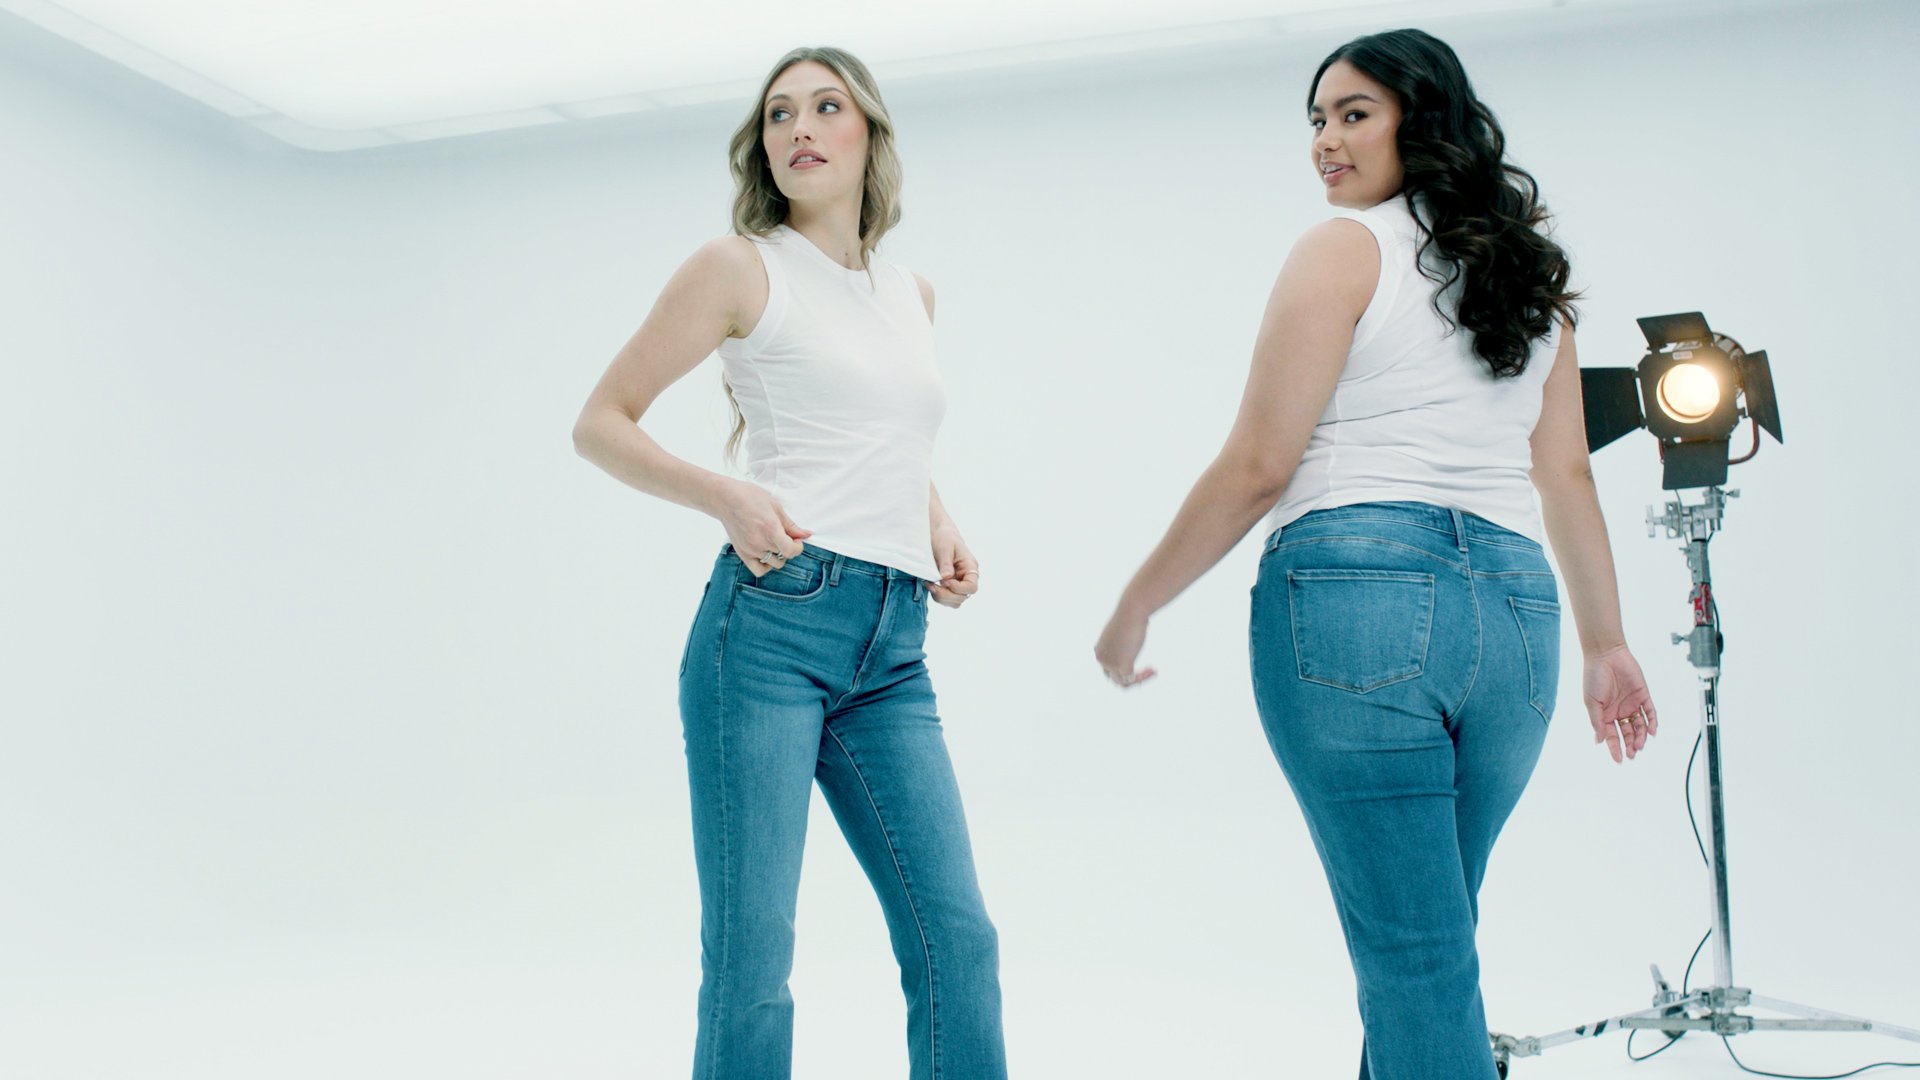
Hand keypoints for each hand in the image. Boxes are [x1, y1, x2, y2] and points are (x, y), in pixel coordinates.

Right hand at [715, 479, 810, 577]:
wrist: (726, 499)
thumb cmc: (750, 497)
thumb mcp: (775, 506)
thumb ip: (791, 525)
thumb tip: (807, 534)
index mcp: (770, 529)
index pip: (791, 551)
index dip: (798, 547)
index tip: (797, 540)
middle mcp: (760, 542)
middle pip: (784, 556)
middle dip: (789, 547)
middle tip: (784, 536)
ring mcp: (750, 549)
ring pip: (774, 564)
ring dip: (779, 556)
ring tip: (774, 543)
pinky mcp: (742, 553)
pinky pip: (759, 571)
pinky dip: (766, 566)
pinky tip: (766, 555)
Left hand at [926, 525, 979, 608]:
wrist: (939, 535)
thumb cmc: (945, 538)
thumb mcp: (944, 548)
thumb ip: (946, 563)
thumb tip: (946, 578)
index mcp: (970, 567)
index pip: (972, 587)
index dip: (958, 589)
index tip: (944, 581)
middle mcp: (967, 578)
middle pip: (963, 597)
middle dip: (946, 595)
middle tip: (932, 585)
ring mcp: (958, 584)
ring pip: (955, 602)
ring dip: (941, 598)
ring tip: (929, 585)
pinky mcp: (949, 586)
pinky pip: (946, 599)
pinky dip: (937, 596)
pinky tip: (929, 585)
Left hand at [1094, 605, 1156, 688]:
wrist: (1132, 611)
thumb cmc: (1130, 615)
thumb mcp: (1123, 630)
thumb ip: (1124, 641)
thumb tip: (1132, 646)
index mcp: (1099, 651)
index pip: (1107, 668)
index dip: (1122, 669)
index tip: (1137, 663)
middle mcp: (1101, 659)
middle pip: (1114, 677)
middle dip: (1131, 675)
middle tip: (1146, 670)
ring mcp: (1111, 664)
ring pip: (1122, 682)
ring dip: (1138, 680)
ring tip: (1152, 672)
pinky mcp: (1123, 666)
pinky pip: (1132, 679)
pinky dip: (1144, 676)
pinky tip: (1153, 670)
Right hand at [1583, 644, 1657, 762]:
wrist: (1606, 655)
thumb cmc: (1594, 676)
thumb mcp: (1591, 702)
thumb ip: (1596, 721)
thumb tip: (1599, 741)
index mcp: (1604, 714)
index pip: (1611, 736)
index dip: (1615, 748)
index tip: (1619, 760)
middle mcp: (1619, 711)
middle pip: (1627, 733)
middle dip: (1630, 745)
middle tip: (1632, 754)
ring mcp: (1632, 704)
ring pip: (1639, 725)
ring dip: (1640, 736)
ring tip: (1639, 744)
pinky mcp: (1643, 695)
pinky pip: (1650, 712)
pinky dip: (1652, 722)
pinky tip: (1651, 732)